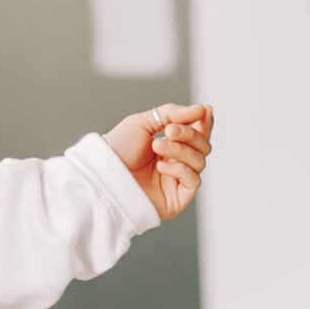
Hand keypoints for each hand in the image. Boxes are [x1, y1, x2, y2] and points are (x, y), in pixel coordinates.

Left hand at [106, 104, 212, 222]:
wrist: (103, 175)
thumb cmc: (117, 151)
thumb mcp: (142, 123)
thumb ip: (172, 113)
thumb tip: (202, 109)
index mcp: (169, 145)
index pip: (197, 133)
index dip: (204, 122)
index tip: (205, 111)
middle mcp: (176, 163)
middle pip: (203, 146)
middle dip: (190, 134)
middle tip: (169, 130)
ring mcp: (177, 181)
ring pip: (200, 161)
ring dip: (180, 150)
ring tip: (157, 146)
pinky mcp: (177, 199)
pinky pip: (194, 181)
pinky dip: (179, 169)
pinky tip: (160, 166)